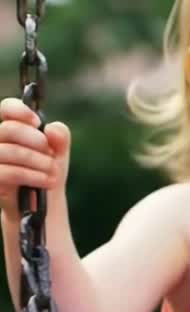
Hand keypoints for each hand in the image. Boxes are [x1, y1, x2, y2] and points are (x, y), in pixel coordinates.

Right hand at [0, 97, 69, 218]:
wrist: (42, 203)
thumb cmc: (47, 171)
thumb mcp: (59, 152)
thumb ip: (60, 136)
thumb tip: (51, 129)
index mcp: (12, 129)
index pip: (7, 108)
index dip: (20, 111)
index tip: (38, 122)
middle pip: (8, 128)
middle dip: (36, 140)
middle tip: (51, 152)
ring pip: (9, 151)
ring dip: (38, 161)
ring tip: (53, 171)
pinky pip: (7, 172)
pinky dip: (32, 175)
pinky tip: (48, 181)